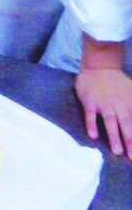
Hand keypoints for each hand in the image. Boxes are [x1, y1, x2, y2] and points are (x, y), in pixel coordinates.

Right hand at [76, 36, 131, 158]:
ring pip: (110, 122)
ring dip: (114, 136)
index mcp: (130, 104)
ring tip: (117, 151)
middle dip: (130, 141)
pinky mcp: (89, 101)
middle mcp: (118, 105)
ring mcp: (103, 103)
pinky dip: (92, 125)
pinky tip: (93, 136)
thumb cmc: (118, 83)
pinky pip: (90, 115)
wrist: (99, 65)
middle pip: (126, 125)